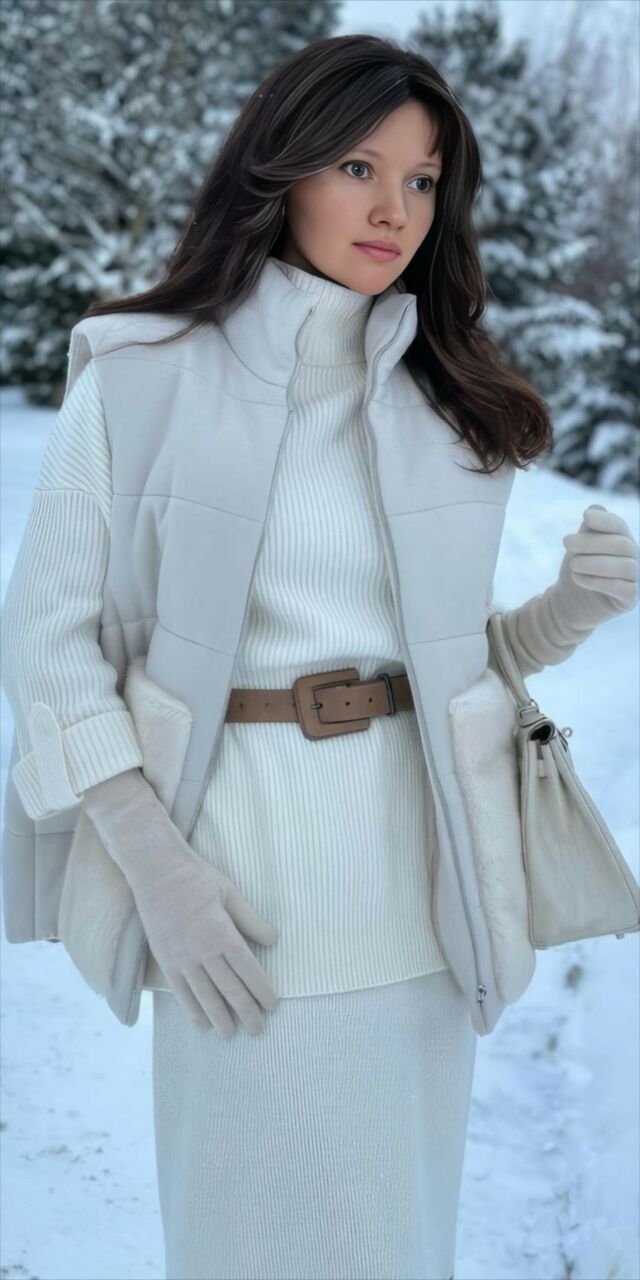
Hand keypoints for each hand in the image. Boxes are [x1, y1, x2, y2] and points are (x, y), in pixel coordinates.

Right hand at [83, 768, 279, 1036]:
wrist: (156, 870)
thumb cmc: (197, 877)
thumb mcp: (230, 893)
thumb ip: (251, 920)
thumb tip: (274, 940)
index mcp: (222, 933)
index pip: (248, 969)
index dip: (261, 989)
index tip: (273, 1005)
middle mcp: (202, 950)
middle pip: (229, 988)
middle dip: (245, 1010)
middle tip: (258, 1029)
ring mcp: (182, 957)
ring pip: (205, 995)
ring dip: (220, 1016)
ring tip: (232, 1034)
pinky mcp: (165, 959)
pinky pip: (181, 991)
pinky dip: (192, 1009)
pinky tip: (202, 1023)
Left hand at [500, 504, 637, 674]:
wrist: (568, 603)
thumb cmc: (576, 569)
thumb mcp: (578, 547)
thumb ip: (589, 529)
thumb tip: (596, 508)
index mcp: (622, 541)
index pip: (620, 526)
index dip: (606, 520)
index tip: (585, 516)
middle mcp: (633, 558)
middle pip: (622, 545)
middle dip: (592, 542)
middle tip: (565, 541)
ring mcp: (635, 580)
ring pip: (625, 566)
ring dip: (595, 563)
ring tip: (572, 564)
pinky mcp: (629, 600)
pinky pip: (623, 588)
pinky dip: (599, 581)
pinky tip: (578, 578)